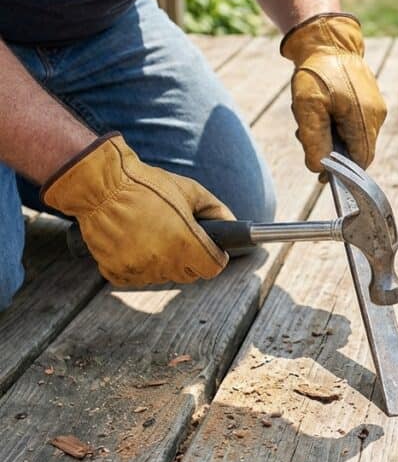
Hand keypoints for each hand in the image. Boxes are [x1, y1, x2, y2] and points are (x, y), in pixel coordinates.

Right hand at [42, 133, 234, 284]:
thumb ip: (216, 210)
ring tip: (154, 234)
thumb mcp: (190, 190)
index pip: (212, 268)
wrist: (100, 186)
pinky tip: (134, 242)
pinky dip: (138, 264)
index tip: (211, 249)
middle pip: (188, 274)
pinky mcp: (116, 272)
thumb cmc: (147, 184)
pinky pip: (137, 277)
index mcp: (184, 243)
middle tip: (180, 235)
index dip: (214, 257)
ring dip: (163, 261)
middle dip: (190, 258)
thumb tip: (232, 225)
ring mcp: (138, 269)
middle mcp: (162, 261)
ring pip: (162, 276)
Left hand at [280, 12, 386, 172]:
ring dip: (331, 136)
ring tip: (311, 118)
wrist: (326, 39)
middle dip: (332, 150)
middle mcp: (376, 115)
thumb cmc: (316, 72)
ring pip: (354, 137)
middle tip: (307, 137)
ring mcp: (375, 107)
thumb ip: (315, 141)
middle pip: (357, 150)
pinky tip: (321, 110)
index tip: (321, 173)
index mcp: (365, 118)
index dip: (342, 170)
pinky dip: (336, 124)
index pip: (361, 160)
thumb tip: (319, 169)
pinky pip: (354, 123)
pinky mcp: (369, 100)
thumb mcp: (308, 108)